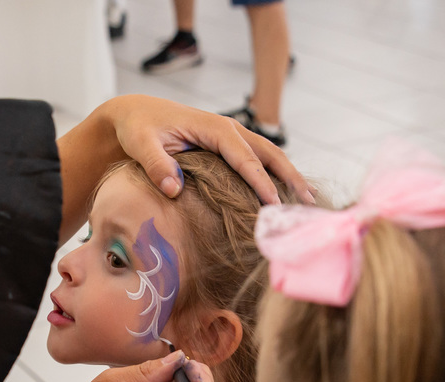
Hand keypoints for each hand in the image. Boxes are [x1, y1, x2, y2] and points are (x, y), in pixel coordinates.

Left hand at [100, 95, 313, 205]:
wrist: (136, 114)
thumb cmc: (138, 129)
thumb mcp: (142, 145)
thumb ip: (157, 166)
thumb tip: (174, 189)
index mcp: (214, 128)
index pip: (244, 157)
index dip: (260, 181)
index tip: (274, 203)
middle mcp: (229, 129)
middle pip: (269, 153)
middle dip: (290, 177)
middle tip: (308, 204)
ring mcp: (232, 137)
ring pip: (269, 155)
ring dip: (289, 176)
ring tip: (307, 201)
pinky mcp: (229, 146)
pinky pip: (258, 160)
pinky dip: (275, 175)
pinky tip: (286, 195)